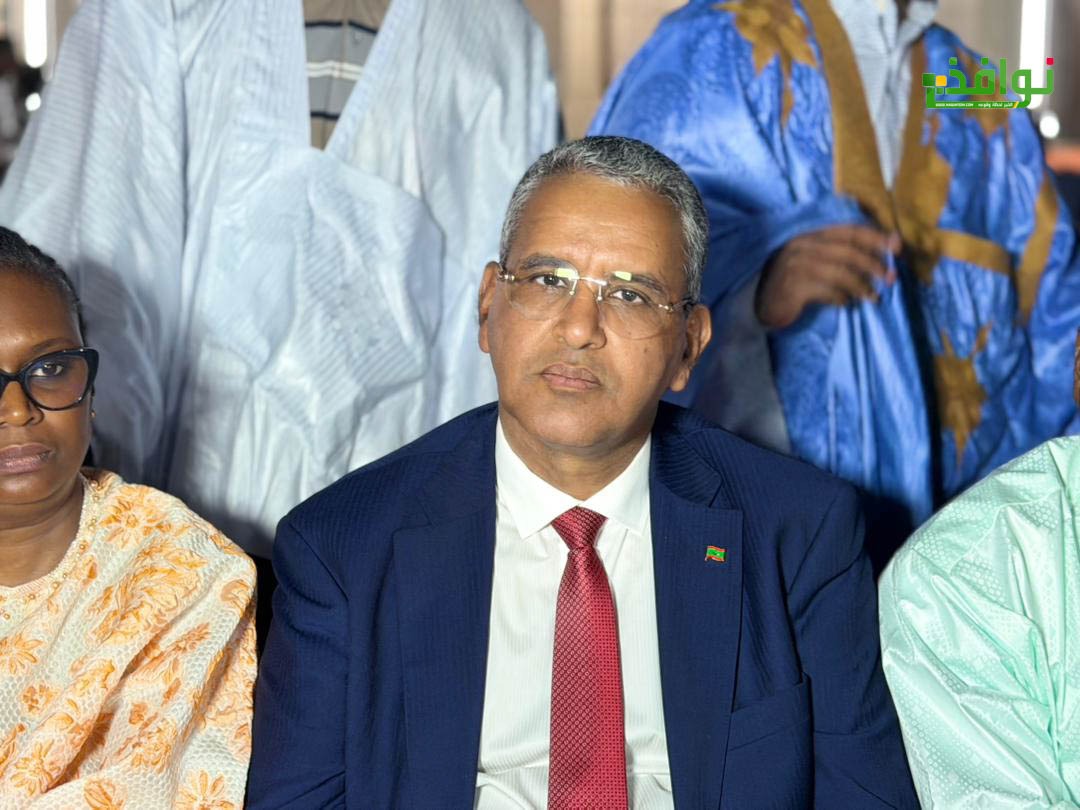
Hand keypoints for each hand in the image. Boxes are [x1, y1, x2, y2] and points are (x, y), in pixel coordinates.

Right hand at [754, 225, 900, 329]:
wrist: (761, 303)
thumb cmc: (794, 281)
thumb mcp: (814, 260)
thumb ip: (841, 253)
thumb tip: (882, 252)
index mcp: (809, 235)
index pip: (848, 230)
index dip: (875, 236)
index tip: (897, 247)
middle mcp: (802, 246)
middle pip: (848, 251)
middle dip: (873, 264)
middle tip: (890, 278)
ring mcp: (795, 266)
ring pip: (840, 273)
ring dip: (861, 286)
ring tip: (873, 297)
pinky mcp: (792, 288)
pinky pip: (826, 292)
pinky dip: (841, 298)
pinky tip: (846, 303)